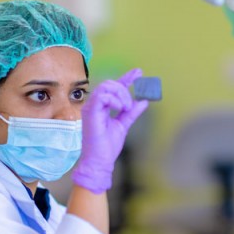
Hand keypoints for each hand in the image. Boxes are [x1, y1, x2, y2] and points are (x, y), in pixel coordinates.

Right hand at [72, 68, 148, 193]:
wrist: (100, 161)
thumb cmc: (107, 146)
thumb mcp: (123, 125)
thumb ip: (132, 113)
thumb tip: (143, 101)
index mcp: (102, 107)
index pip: (114, 87)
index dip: (126, 78)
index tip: (139, 72)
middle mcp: (95, 105)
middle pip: (109, 83)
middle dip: (124, 89)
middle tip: (130, 105)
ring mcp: (91, 107)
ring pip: (106, 86)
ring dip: (120, 94)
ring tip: (126, 108)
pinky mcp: (90, 112)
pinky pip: (102, 96)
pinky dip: (114, 100)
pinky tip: (119, 109)